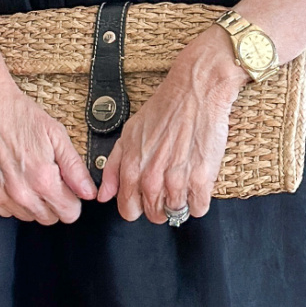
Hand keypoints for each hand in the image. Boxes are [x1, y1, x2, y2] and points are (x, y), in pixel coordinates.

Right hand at [0, 67, 96, 223]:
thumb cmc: (18, 114)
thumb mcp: (55, 134)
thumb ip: (75, 168)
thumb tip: (89, 192)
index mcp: (42, 178)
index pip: (69, 213)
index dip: (72, 200)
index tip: (67, 187)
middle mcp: (19, 193)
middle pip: (48, 218)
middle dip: (52, 201)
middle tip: (46, 175)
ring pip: (26, 216)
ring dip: (31, 201)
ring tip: (25, 172)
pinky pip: (4, 211)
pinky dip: (9, 198)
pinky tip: (9, 175)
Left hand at [98, 28, 246, 223]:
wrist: (195, 91)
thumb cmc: (164, 108)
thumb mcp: (129, 133)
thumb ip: (113, 167)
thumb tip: (104, 195)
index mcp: (133, 169)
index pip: (128, 211)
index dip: (138, 205)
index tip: (146, 196)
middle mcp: (152, 179)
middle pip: (154, 215)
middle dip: (160, 204)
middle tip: (169, 183)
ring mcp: (177, 182)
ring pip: (176, 213)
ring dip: (181, 200)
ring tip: (185, 177)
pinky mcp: (202, 180)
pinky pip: (199, 209)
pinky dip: (199, 199)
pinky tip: (198, 179)